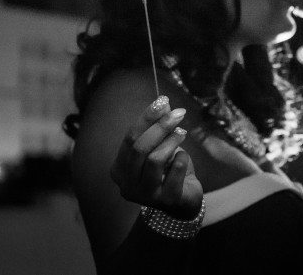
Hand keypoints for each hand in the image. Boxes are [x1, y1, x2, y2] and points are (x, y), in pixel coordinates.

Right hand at [110, 96, 203, 219]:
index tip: (162, 101)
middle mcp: (126, 185)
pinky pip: (174, 172)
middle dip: (160, 127)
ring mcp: (144, 196)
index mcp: (119, 169)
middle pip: (140, 148)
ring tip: (183, 132)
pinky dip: (181, 159)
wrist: (183, 201)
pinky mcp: (165, 201)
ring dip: (171, 141)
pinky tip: (183, 157)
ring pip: (154, 160)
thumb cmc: (168, 171)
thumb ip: (157, 129)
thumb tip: (163, 103)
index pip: (130, 138)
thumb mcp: (160, 147)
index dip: (146, 118)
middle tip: (178, 113)